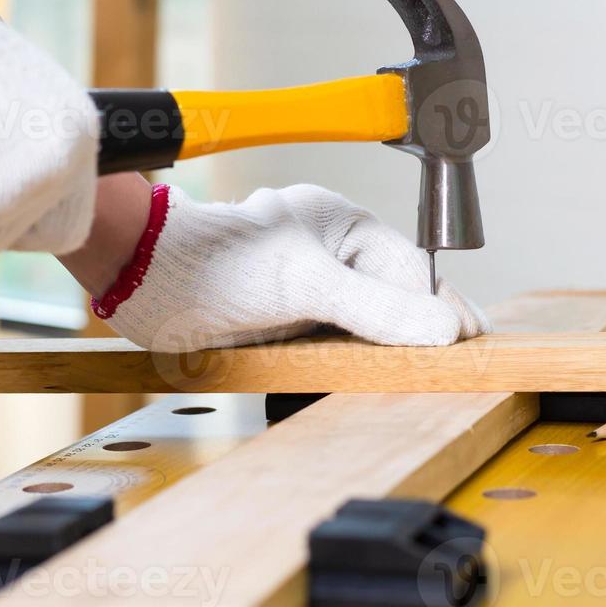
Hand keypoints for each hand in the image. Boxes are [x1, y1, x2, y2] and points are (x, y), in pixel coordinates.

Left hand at [91, 184, 486, 351]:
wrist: (137, 278)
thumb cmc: (211, 262)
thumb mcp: (304, 286)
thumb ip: (374, 308)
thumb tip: (441, 328)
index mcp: (342, 224)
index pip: (412, 272)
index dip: (439, 310)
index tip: (468, 345)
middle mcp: (327, 252)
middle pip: (391, 300)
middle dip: (415, 333)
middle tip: (451, 371)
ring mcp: (304, 286)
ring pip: (362, 325)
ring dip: (382, 353)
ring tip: (415, 380)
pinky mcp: (281, 318)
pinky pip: (330, 344)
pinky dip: (347, 364)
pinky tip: (360, 382)